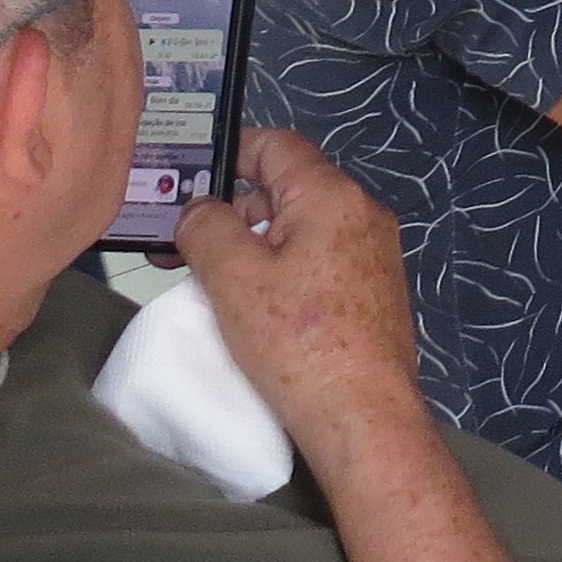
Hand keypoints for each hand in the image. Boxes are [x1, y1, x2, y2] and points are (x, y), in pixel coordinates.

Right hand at [175, 127, 430, 449]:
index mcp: (332, 196)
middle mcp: (362, 215)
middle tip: (188, 248)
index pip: (276, 145)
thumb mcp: (233, 276)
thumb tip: (200, 210)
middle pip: (286, 190)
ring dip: (255, 248)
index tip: (189, 177)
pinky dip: (282, 273)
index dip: (229, 152)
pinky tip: (256, 309)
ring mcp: (373, 255)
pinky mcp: (373, 292)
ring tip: (214, 286)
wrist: (362, 416)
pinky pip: (318, 263)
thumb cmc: (299, 344)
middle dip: (235, 212)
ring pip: (300, 230)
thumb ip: (206, 227)